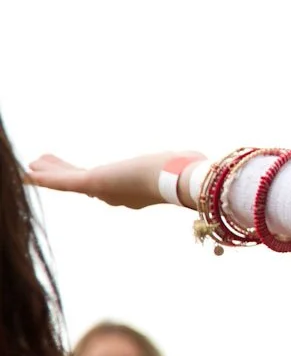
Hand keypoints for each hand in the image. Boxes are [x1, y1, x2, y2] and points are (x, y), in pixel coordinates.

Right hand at [26, 152, 197, 209]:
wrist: (181, 182)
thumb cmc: (188, 173)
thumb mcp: (184, 164)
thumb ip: (184, 164)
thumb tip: (198, 159)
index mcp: (135, 193)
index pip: (108, 188)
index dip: (93, 181)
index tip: (86, 178)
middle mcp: (116, 195)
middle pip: (84, 184)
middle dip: (65, 174)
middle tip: (47, 167)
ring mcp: (103, 191)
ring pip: (69, 180)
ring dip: (50, 173)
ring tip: (34, 165)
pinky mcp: (94, 183)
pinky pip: (62, 182)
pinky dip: (45, 178)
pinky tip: (28, 173)